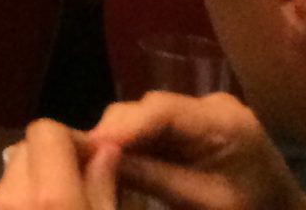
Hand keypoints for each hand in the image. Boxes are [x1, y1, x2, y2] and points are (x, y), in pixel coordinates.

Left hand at [0, 118, 119, 209]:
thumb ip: (103, 188)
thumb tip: (105, 149)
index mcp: (49, 197)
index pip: (46, 130)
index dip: (73, 140)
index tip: (94, 161)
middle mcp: (9, 196)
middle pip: (26, 149)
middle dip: (54, 161)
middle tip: (81, 188)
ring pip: (11, 175)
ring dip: (34, 184)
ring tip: (58, 208)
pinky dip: (17, 202)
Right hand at [90, 92, 305, 209]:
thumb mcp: (203, 204)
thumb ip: (151, 177)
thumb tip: (94, 159)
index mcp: (224, 123)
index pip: (160, 111)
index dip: (119, 127)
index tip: (83, 147)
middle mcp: (211, 105)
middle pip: (148, 109)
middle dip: (113, 134)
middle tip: (80, 161)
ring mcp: (202, 111)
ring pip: (145, 116)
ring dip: (120, 140)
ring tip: (92, 163)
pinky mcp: (194, 123)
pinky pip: (154, 127)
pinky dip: (134, 144)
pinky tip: (116, 162)